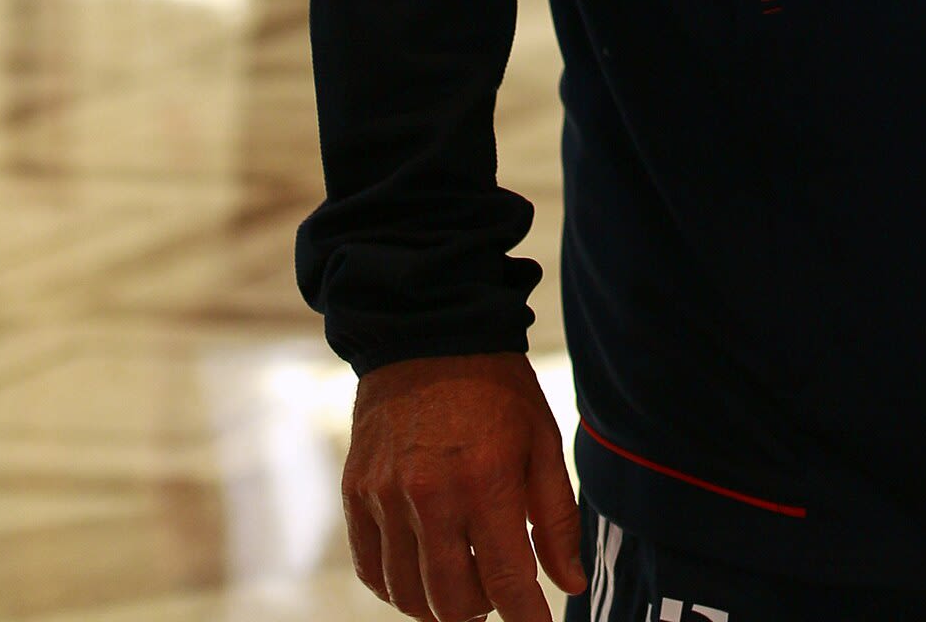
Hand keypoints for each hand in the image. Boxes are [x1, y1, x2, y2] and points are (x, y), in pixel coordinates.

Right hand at [343, 354, 584, 621]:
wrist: (427, 331)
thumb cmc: (495, 388)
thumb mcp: (541, 440)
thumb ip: (556, 518)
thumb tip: (569, 584)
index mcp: (487, 479)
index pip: (508, 582)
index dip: (527, 617)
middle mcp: (432, 494)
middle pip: (453, 601)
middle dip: (482, 609)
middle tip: (496, 590)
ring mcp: (387, 496)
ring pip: (408, 595)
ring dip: (439, 603)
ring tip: (461, 578)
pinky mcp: (356, 492)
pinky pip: (371, 570)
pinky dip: (397, 585)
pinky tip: (420, 567)